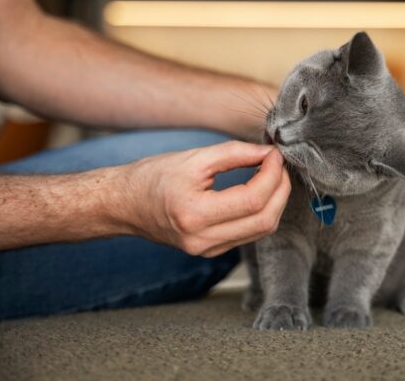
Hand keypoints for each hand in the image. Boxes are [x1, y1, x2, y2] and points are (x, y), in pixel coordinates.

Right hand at [118, 141, 289, 256]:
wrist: (124, 204)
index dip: (272, 175)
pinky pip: (249, 234)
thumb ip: (235, 153)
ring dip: (275, 202)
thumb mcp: (195, 158)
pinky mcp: (212, 251)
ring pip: (262, 230)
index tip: (274, 154)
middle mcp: (203, 240)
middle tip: (279, 165)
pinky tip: (260, 191)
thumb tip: (269, 153)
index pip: (253, 200)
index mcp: (195, 215)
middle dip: (281, 190)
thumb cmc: (153, 177)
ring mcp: (208, 250)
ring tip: (272, 175)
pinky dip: (262, 212)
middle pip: (265, 220)